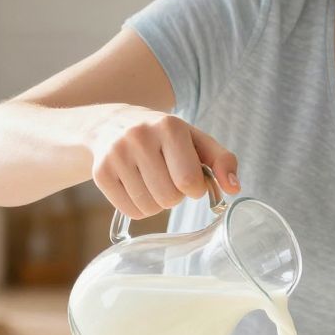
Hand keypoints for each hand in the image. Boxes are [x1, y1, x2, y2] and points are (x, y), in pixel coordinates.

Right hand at [90, 106, 238, 218]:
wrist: (112, 124)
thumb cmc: (164, 137)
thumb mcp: (195, 140)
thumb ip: (221, 160)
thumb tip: (234, 188)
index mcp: (170, 127)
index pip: (189, 180)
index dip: (195, 188)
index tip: (190, 178)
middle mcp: (139, 137)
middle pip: (169, 198)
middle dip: (175, 196)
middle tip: (168, 178)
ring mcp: (116, 155)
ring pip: (149, 208)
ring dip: (158, 203)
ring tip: (152, 181)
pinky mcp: (100, 173)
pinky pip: (130, 211)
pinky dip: (139, 208)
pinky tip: (136, 186)